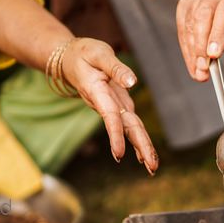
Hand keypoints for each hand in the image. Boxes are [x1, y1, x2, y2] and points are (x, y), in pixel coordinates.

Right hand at [62, 38, 158, 173]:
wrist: (70, 60)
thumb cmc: (84, 54)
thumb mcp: (99, 53)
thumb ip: (116, 68)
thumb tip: (133, 82)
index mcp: (99, 92)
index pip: (110, 115)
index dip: (115, 134)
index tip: (119, 154)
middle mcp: (106, 104)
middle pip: (126, 128)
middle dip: (140, 147)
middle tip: (152, 169)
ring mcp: (113, 107)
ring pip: (130, 129)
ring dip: (142, 148)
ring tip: (152, 168)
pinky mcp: (118, 106)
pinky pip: (130, 125)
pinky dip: (139, 140)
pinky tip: (145, 156)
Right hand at [176, 0, 223, 81]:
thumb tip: (211, 57)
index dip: (218, 34)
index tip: (214, 56)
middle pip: (202, 17)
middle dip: (201, 46)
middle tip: (203, 69)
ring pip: (189, 25)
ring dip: (193, 52)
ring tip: (199, 74)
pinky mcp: (183, 6)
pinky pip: (182, 30)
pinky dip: (187, 50)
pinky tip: (193, 66)